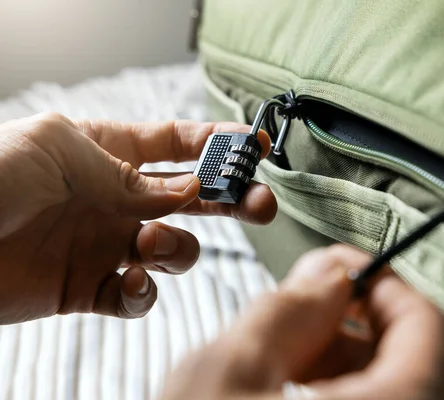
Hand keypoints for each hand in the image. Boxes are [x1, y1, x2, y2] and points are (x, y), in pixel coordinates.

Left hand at [0, 113, 275, 323]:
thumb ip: (128, 169)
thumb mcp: (58, 145)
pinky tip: (128, 282)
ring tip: (147, 241)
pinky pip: (138, 297)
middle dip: (231, 199)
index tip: (252, 146)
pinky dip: (143, 294)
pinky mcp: (91, 288)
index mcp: (108, 154)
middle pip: (193, 199)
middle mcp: (115, 199)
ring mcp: (107, 244)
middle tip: (261, 204)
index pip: (176, 144)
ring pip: (174, 249)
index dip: (217, 143)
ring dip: (175, 246)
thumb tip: (176, 194)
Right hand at [161, 245, 443, 399]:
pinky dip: (320, 388)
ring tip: (272, 356)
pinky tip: (273, 388)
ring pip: (378, 384)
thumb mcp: (231, 371)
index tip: (343, 271)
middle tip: (296, 309)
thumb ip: (288, 310)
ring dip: (329, 358)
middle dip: (346, 321)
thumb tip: (327, 272)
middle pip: (405, 356)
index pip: (430, 327)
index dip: (384, 283)